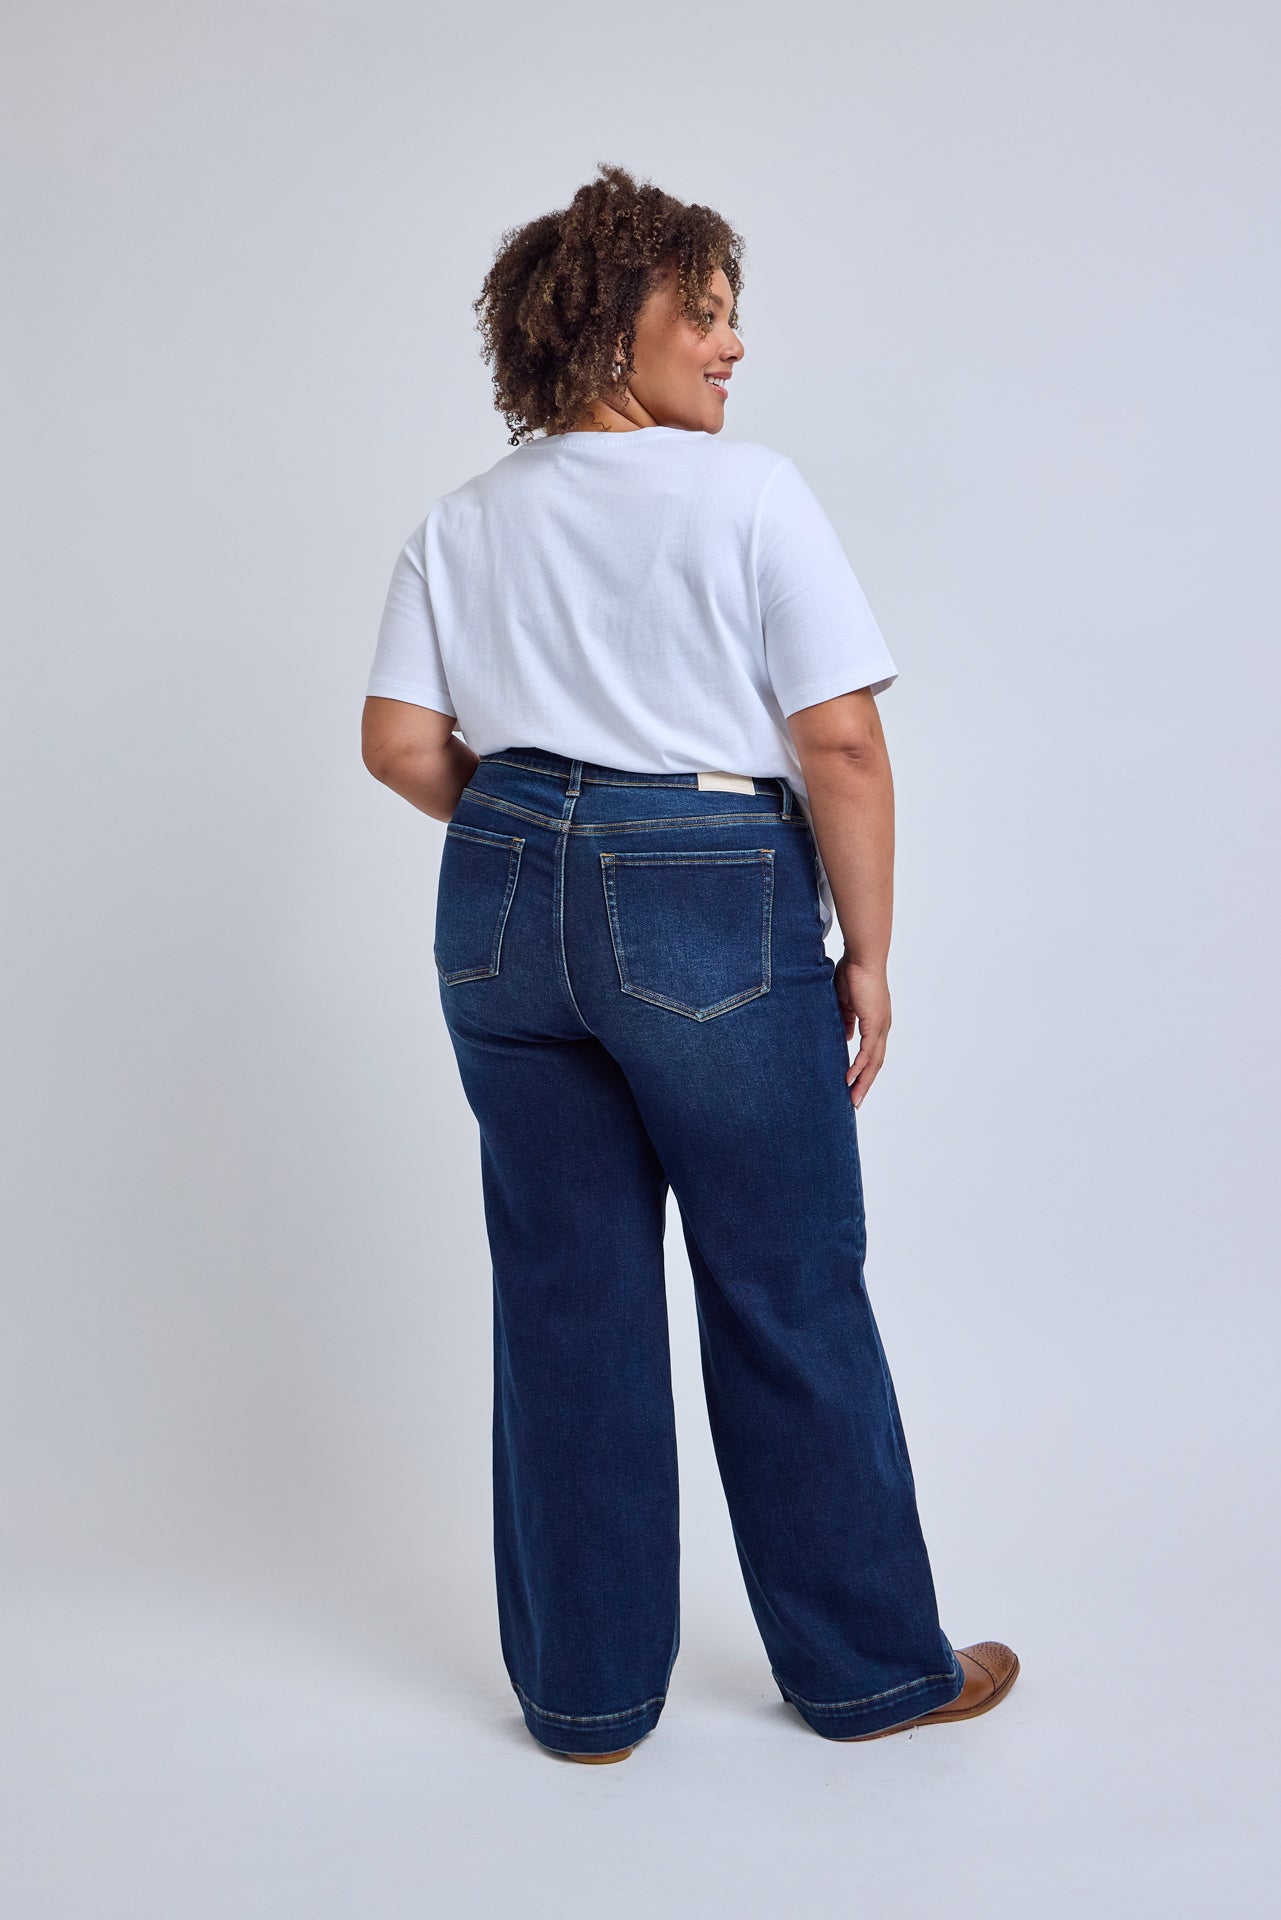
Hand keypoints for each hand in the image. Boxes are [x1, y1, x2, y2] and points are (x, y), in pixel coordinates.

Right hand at [834, 953, 890, 1108]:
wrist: (862, 958)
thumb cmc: (853, 972)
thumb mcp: (845, 1002)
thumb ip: (846, 1019)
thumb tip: (846, 1035)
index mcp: (875, 1022)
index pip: (871, 1053)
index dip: (863, 1070)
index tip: (853, 1085)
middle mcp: (881, 1028)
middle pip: (875, 1063)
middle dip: (865, 1083)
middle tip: (854, 1101)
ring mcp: (880, 1027)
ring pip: (874, 1062)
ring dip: (864, 1082)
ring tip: (853, 1098)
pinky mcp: (875, 1024)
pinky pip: (867, 1052)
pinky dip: (860, 1067)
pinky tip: (851, 1079)